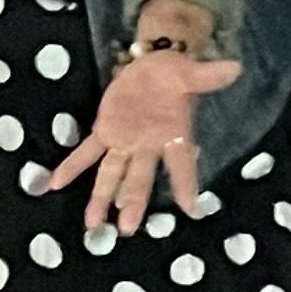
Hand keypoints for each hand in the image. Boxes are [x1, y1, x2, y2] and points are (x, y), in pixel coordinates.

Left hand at [42, 43, 237, 232]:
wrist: (153, 62)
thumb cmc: (174, 72)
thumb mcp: (189, 71)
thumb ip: (207, 76)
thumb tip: (234, 68)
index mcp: (173, 134)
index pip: (181, 162)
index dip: (186, 184)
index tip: (191, 209)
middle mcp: (148, 145)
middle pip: (140, 177)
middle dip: (133, 201)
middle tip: (127, 229)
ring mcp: (125, 141)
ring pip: (112, 173)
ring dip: (102, 197)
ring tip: (93, 224)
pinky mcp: (106, 131)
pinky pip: (87, 151)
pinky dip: (72, 166)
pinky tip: (56, 183)